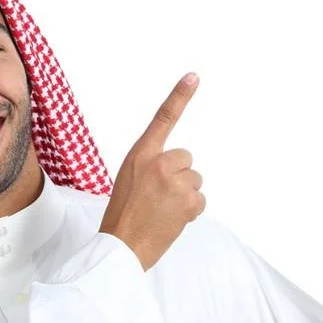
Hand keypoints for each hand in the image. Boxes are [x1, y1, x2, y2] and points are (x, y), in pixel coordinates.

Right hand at [100, 73, 205, 269]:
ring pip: (195, 182)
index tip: (194, 76)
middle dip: (179, 177)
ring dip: (185, 196)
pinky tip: (171, 220)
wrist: (121, 246)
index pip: (163, 119)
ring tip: (162, 211)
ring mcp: (175, 181)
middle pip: (187, 160)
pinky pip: (200, 201)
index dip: (179, 96)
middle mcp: (159, 163)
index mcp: (140, 154)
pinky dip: (191, 212)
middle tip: (158, 198)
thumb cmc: (122, 215)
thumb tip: (177, 169)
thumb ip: (151, 167)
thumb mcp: (128, 179)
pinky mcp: (188, 201)